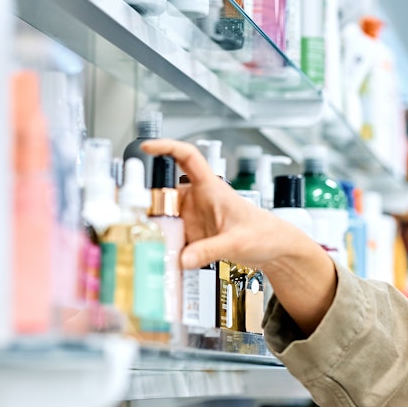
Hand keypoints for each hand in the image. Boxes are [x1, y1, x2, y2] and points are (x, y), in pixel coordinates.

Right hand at [140, 139, 337, 334]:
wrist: (275, 250)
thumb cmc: (264, 234)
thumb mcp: (237, 242)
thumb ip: (209, 251)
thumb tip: (182, 259)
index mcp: (212, 188)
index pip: (188, 158)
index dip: (167, 147)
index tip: (147, 147)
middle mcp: (199, 200)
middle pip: (164, 193)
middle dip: (147, 204)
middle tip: (132, 218)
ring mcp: (195, 217)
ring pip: (164, 217)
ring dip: (154, 228)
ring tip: (142, 243)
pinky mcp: (194, 235)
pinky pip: (172, 236)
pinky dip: (164, 245)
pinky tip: (158, 257)